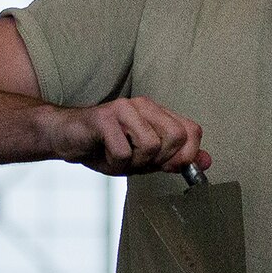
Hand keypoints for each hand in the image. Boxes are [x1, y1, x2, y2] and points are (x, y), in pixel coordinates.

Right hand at [43, 97, 208, 176]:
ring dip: (134, 163)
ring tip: (118, 157)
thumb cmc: (104, 147)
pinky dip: (114, 163)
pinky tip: (103, 154)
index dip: (186, 156)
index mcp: (156, 112)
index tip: (168, 167)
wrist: (64, 137)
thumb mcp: (144, 158)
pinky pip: (124, 153)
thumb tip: (207, 162)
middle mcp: (143, 105)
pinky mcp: (103, 118)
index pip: (192, 131)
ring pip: (152, 146)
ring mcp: (123, 109)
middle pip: (176, 137)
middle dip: (160, 160)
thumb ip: (174, 158)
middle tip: (138, 161)